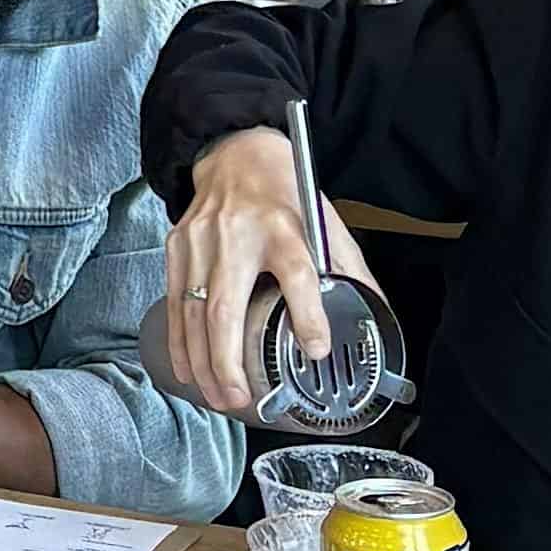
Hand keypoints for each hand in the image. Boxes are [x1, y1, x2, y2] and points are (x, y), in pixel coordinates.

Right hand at [159, 125, 365, 418]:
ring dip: (203, 362)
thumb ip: (348, 266)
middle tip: (241, 399)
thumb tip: (375, 309)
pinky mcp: (177, 247)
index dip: (307, 314)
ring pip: (194, 312)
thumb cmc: (282, 189)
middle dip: (228, 362)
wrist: (234, 152)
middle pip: (226, 306)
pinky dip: (179, 341)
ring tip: (219, 397)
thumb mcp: (324, 220)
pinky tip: (187, 369)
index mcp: (284, 226)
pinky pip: (175, 303)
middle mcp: (237, 234)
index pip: (297, 272)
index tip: (315, 349)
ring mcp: (200, 241)